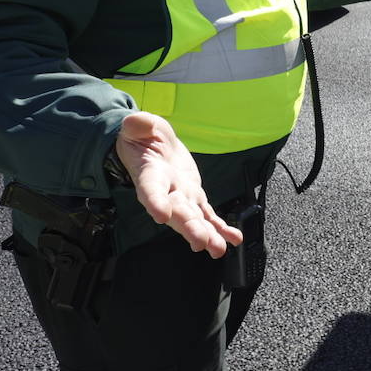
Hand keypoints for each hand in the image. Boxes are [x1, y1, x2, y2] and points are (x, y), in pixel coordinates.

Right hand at [116, 112, 240, 257]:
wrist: (152, 146)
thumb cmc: (142, 138)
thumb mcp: (138, 126)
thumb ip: (138, 125)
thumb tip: (136, 121)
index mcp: (150, 175)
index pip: (150, 190)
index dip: (155, 202)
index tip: (160, 215)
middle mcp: (166, 192)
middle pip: (177, 212)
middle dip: (189, 228)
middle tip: (200, 242)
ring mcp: (182, 197)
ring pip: (195, 219)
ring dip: (207, 234)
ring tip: (218, 249)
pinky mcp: (195, 198)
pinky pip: (209, 216)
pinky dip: (221, 228)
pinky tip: (234, 239)